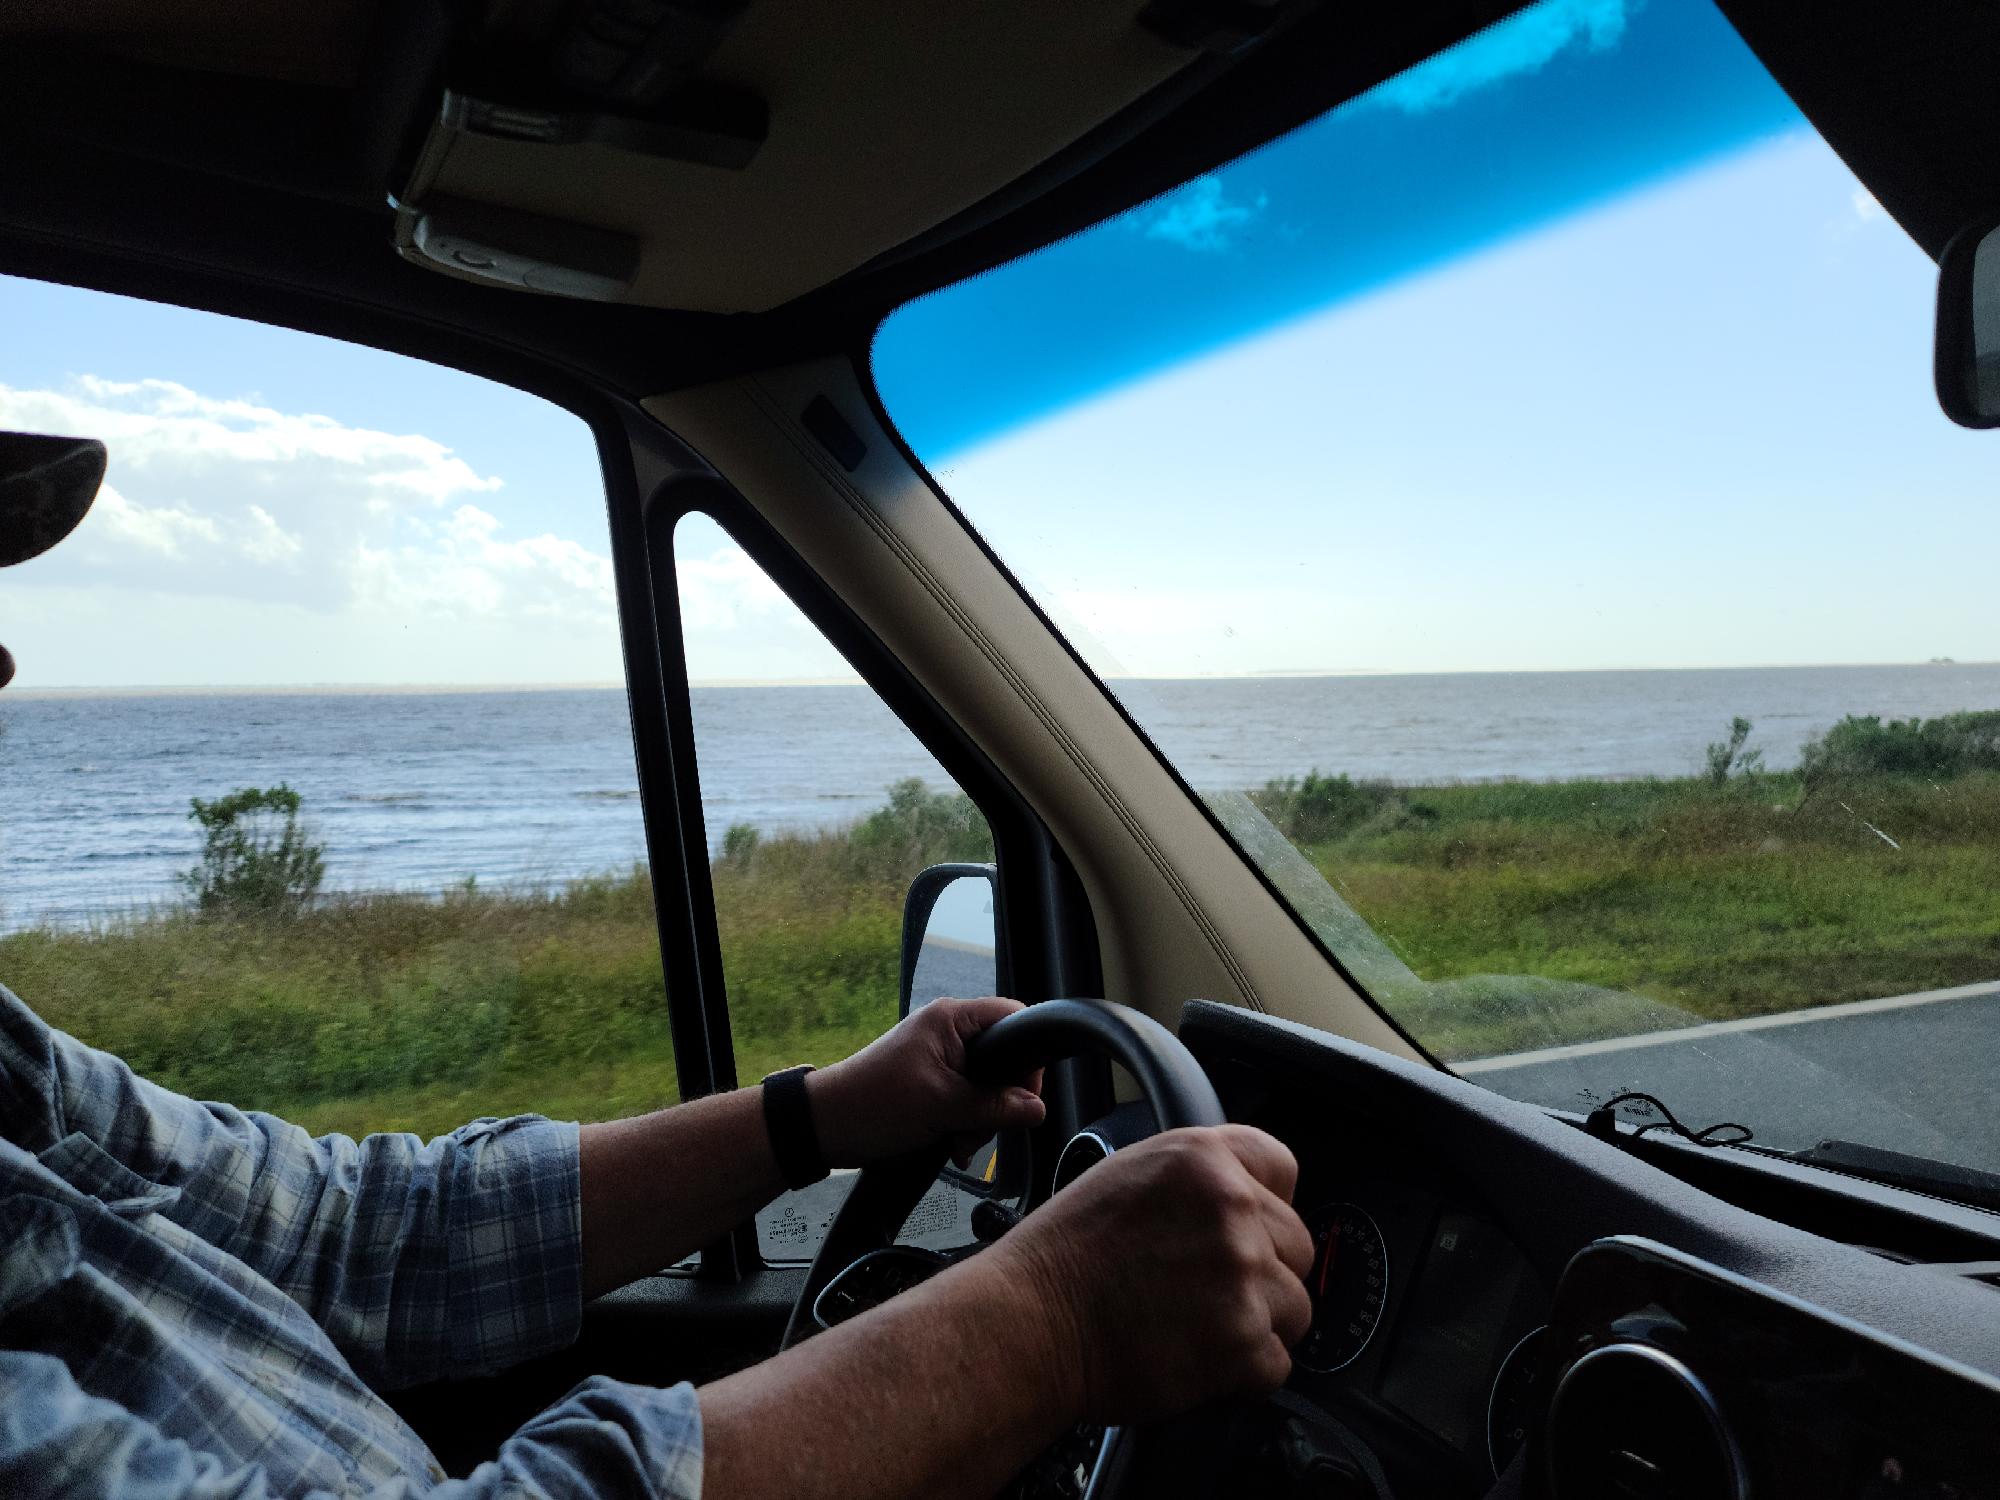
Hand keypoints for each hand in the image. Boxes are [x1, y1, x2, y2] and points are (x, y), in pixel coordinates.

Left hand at [807, 997, 1045, 1167]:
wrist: (825, 1127)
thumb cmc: (873, 1105)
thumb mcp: (941, 1107)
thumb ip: (994, 1107)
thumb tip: (1037, 1109)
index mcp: (951, 1020)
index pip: (1012, 1017)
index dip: (1027, 1055)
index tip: (1026, 1094)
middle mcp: (949, 1033)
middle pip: (1003, 1060)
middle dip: (999, 1101)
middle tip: (981, 1127)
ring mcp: (941, 1058)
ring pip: (988, 1087)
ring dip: (980, 1120)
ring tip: (958, 1142)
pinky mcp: (934, 1083)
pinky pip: (968, 1100)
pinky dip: (966, 1124)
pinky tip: (953, 1145)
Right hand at [987, 1124, 1313, 1424]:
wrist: (1031, 1323)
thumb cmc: (1064, 1255)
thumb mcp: (1131, 1174)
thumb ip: (1198, 1176)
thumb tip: (1246, 1196)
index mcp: (1203, 1158)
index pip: (1283, 1167)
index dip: (1266, 1204)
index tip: (1249, 1228)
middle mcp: (1231, 1208)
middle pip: (1297, 1245)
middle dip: (1262, 1273)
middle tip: (1205, 1289)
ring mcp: (1241, 1274)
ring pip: (1295, 1307)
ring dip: (1257, 1324)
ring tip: (1196, 1325)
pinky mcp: (1242, 1340)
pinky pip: (1277, 1363)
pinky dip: (1243, 1373)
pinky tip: (1195, 1355)